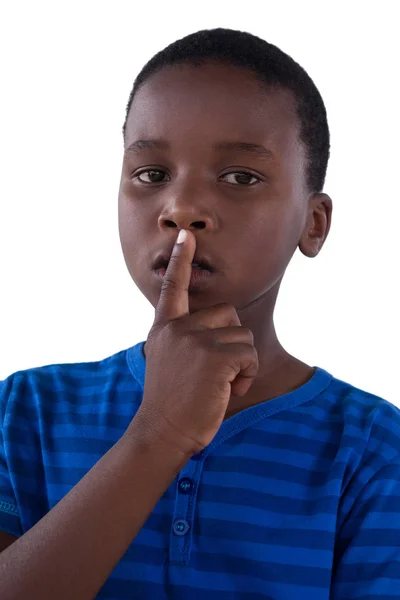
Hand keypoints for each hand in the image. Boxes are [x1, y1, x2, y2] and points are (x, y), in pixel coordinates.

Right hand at [134, 229, 258, 456]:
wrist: (162, 432)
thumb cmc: (171, 402)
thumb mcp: (167, 361)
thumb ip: (183, 337)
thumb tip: (217, 324)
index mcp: (165, 328)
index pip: (173, 287)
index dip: (181, 260)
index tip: (186, 236)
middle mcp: (178, 328)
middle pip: (228, 314)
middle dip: (232, 342)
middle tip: (215, 373)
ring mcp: (195, 340)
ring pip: (243, 337)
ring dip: (241, 364)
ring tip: (219, 385)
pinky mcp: (215, 355)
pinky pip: (250, 355)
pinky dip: (247, 375)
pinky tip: (228, 391)